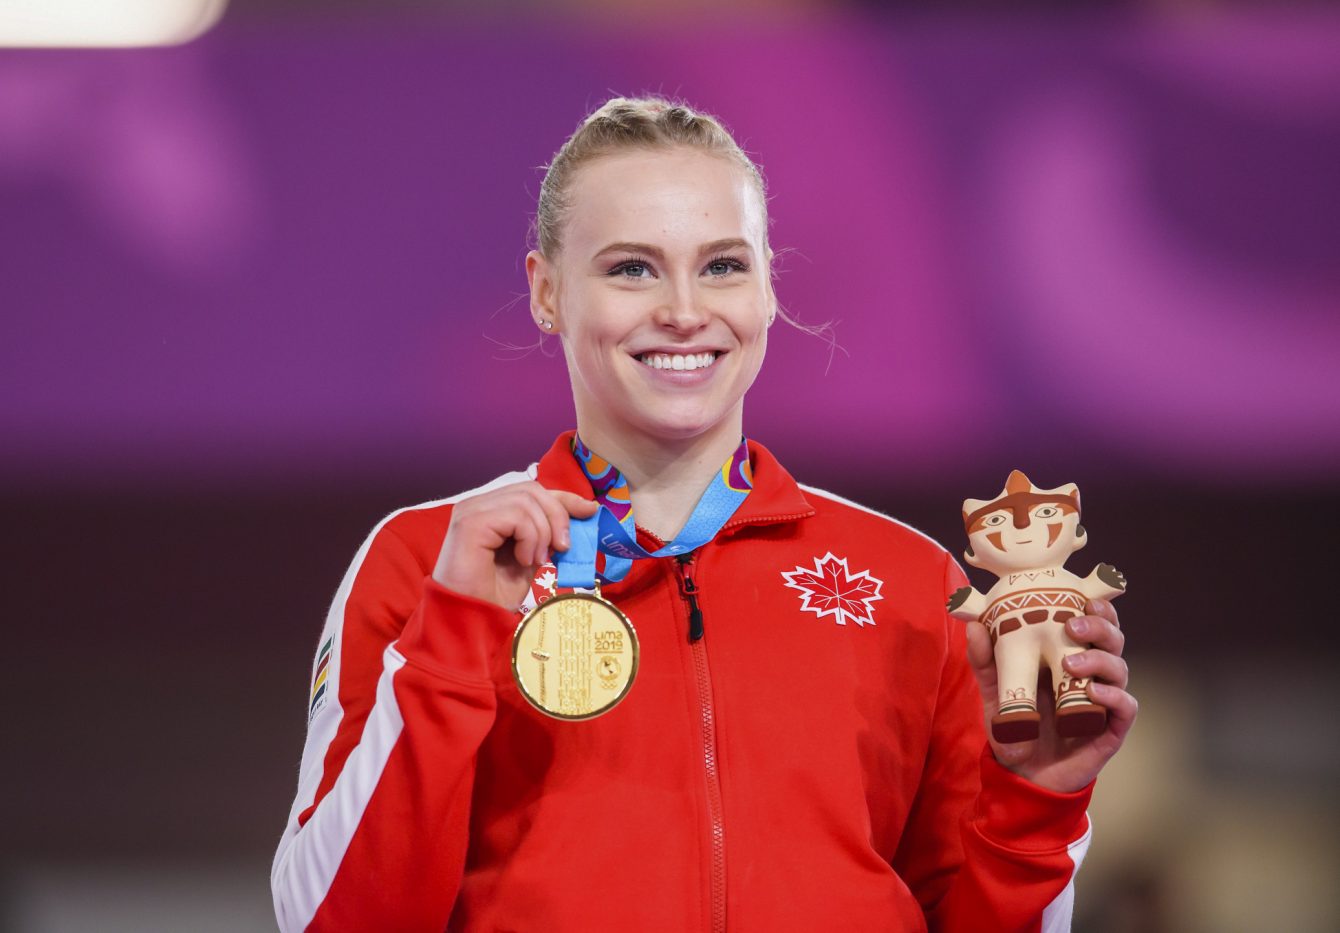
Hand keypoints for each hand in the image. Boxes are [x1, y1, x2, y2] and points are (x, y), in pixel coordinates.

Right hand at [433, 482, 598, 610]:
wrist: (471, 619)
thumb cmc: (495, 594)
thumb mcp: (533, 558)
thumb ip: (548, 535)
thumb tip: (583, 514)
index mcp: (492, 510)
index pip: (533, 490)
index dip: (565, 498)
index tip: (590, 510)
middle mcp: (480, 504)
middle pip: (533, 490)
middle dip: (558, 517)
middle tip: (562, 549)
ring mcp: (472, 510)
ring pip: (527, 500)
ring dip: (542, 533)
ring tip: (536, 561)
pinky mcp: (470, 522)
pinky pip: (516, 515)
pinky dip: (529, 538)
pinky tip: (522, 561)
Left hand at [964, 599, 1136, 792]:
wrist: (1022, 774)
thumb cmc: (1014, 727)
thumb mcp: (994, 692)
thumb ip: (984, 662)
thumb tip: (974, 627)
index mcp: (1070, 657)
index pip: (1094, 625)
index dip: (1098, 608)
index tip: (1085, 597)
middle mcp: (1093, 674)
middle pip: (1113, 640)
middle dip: (1101, 627)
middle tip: (1073, 626)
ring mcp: (1105, 701)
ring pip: (1120, 669)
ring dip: (1100, 660)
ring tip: (1071, 664)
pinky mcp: (1111, 729)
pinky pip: (1125, 707)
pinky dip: (1113, 696)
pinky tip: (1093, 692)